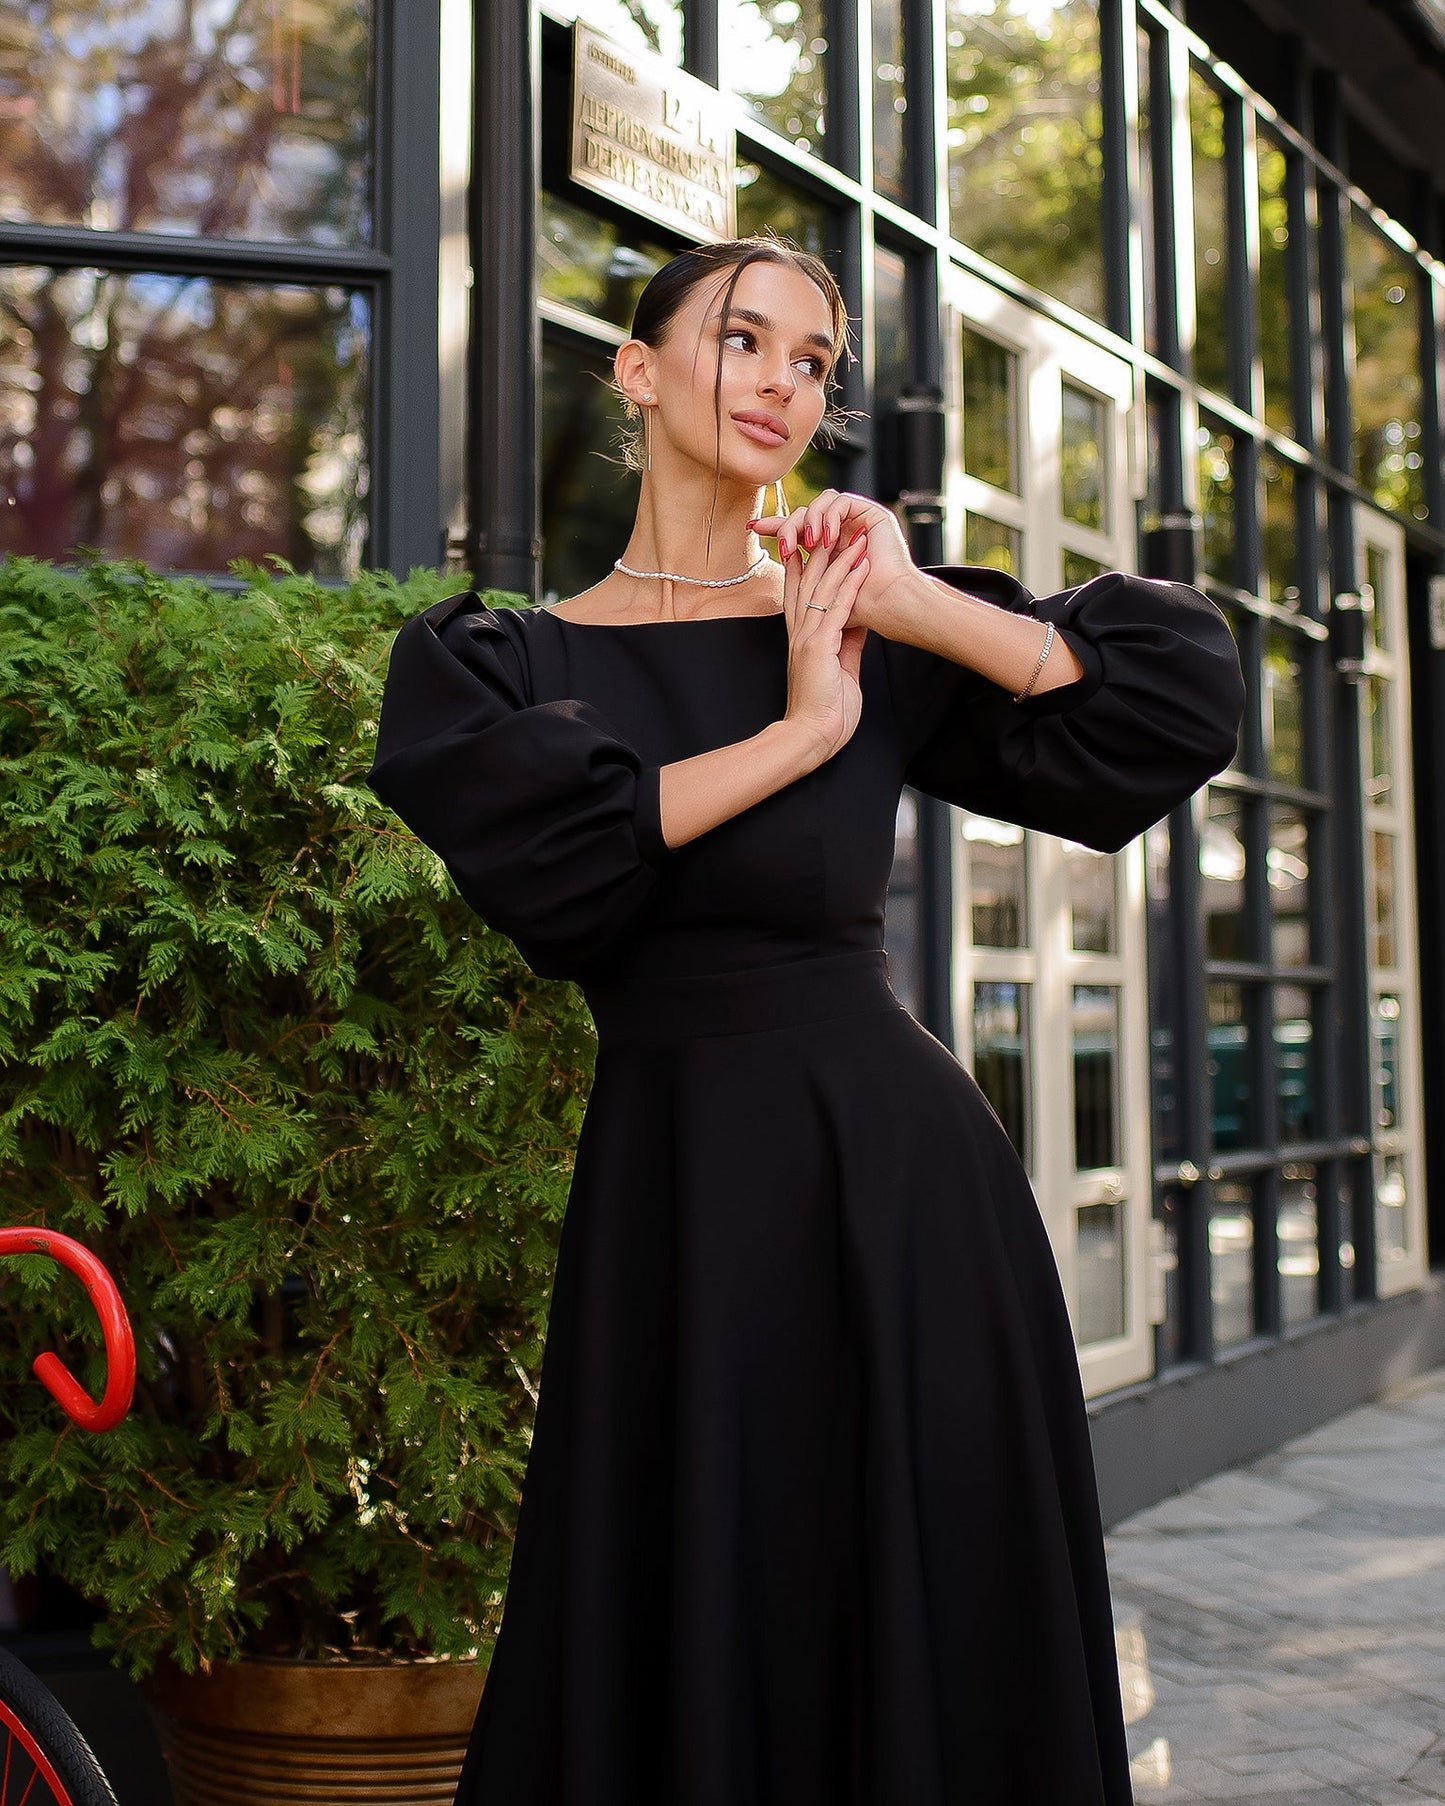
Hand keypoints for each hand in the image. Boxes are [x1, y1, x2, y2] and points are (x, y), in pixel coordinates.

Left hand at [749, 490, 916, 636]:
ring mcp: (857, 522)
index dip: (777, 527)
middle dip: (788, 526)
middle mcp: (843, 533)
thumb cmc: (859, 609)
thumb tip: (783, 563)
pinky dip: (830, 516)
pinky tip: (829, 536)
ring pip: (820, 503)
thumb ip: (802, 577)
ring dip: (809, 521)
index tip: (755, 528)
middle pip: (805, 514)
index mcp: (830, 550)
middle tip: (785, 546)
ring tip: (810, 543)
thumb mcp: (819, 592)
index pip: (799, 531)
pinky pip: (840, 501)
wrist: (885, 606)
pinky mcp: (871, 514)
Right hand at [779, 519, 869, 762]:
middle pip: (809, 580)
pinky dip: (851, 585)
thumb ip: (844, 643)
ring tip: (858, 535)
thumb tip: (858, 622)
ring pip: (823, 588)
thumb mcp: (838, 668)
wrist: (812, 736)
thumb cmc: (825, 710)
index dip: (810, 562)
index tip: (822, 539)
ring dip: (842, 559)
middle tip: (839, 523)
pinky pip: (837, 609)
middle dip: (825, 550)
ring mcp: (808, 638)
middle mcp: (800, 632)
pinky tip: (862, 566)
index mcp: (802, 638)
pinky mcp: (820, 647)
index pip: (801, 591)